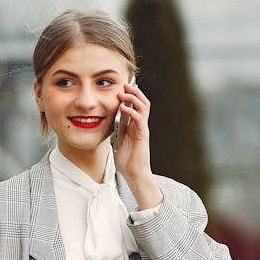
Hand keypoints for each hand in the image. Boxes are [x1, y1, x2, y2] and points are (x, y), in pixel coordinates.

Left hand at [114, 81, 163, 207]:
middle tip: (125, 84)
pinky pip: (139, 118)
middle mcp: (140, 125)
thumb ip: (119, 128)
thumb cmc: (127, 161)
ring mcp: (143, 129)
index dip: (130, 95)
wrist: (134, 174)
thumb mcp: (119, 140)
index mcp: (135, 126)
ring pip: (143, 107)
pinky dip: (131, 110)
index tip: (121, 87)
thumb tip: (115, 117)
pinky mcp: (143, 135)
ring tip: (123, 93)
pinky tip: (122, 107)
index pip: (135, 105)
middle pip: (142, 102)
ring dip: (134, 97)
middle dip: (134, 92)